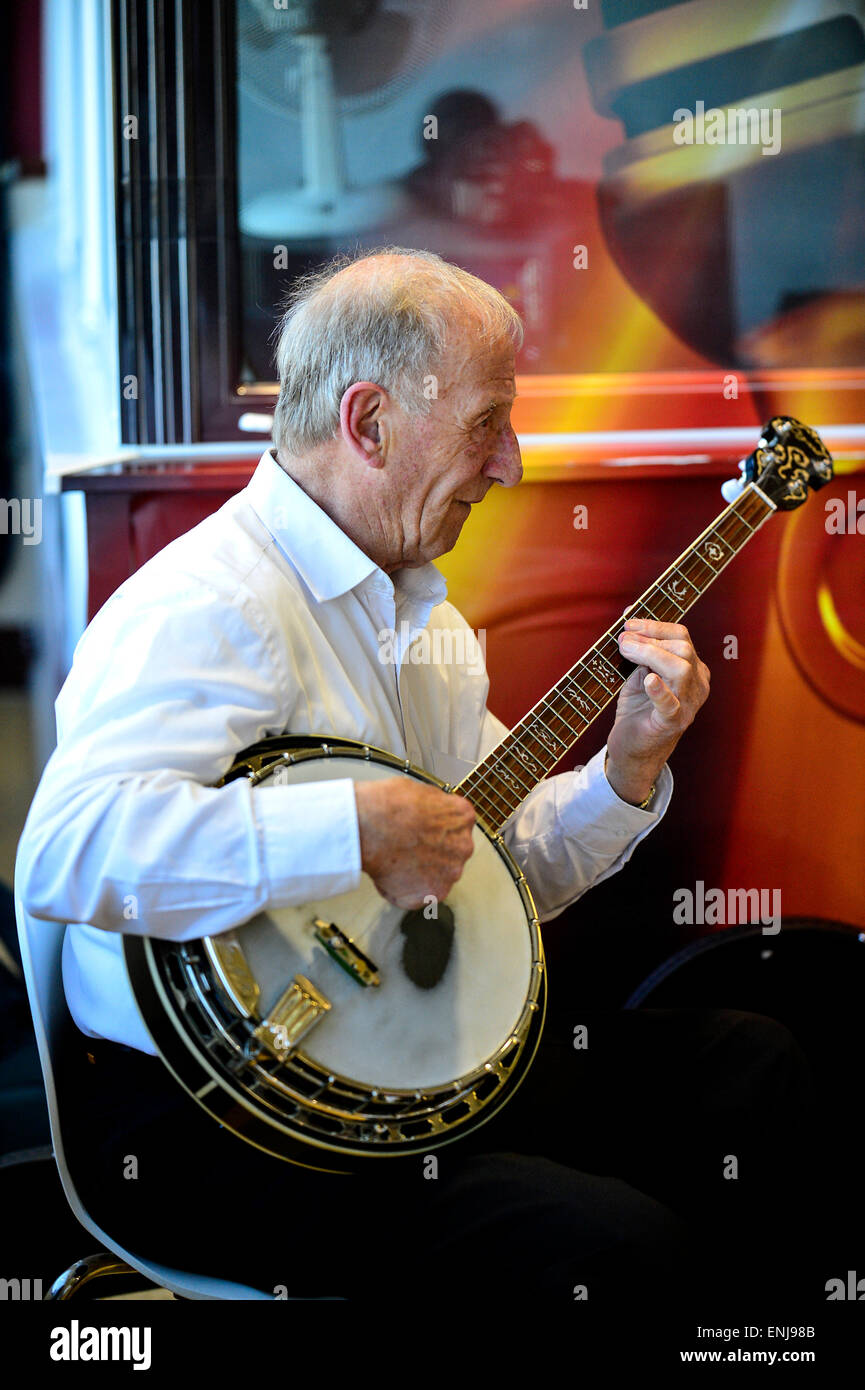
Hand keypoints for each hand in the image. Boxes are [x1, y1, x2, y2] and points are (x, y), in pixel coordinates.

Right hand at [354, 778, 475, 908]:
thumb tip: (429, 812)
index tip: (422, 832)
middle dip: (431, 853)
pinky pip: (420, 895)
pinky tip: (390, 875)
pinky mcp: (432, 894)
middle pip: (450, 853)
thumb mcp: (418, 790)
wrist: (366, 828)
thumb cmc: (385, 806)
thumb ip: (433, 807)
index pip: (456, 827)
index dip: (435, 830)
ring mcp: (449, 873)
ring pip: (437, 876)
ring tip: (395, 861)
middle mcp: (462, 846)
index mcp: (462, 816)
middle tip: (406, 848)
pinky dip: (406, 890)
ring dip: (420, 873)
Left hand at [606, 618, 709, 803]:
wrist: (632, 748)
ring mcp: (688, 705)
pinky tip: (647, 680)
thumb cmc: (637, 708)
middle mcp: (697, 685)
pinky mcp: (672, 723)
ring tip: (627, 651)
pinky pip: (671, 704)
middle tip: (623, 640)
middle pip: (684, 648)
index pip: (682, 636)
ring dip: (650, 653)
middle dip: (650, 638)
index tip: (628, 623)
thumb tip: (629, 617)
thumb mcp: (638, 673)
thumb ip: (640, 649)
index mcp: (693, 670)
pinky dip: (659, 690)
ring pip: (681, 668)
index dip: (654, 625)